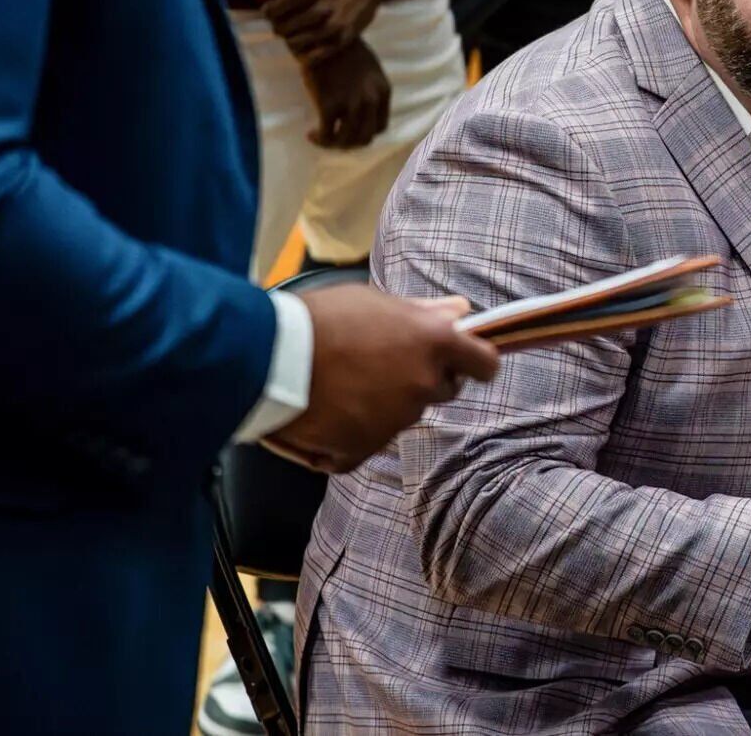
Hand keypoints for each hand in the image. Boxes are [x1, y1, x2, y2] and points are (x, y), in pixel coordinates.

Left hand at [251, 0, 410, 63]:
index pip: (272, 11)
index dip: (268, 11)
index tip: (273, 8)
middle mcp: (320, 9)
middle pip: (283, 29)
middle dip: (279, 25)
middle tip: (284, 20)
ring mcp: (334, 25)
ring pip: (297, 43)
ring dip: (291, 38)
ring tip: (295, 30)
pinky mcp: (346, 37)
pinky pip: (316, 55)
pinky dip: (306, 53)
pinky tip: (306, 43)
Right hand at [262, 286, 501, 474]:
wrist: (266, 357)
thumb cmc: (321, 319)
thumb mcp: (375, 301)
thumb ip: (423, 312)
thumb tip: (462, 312)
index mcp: (434, 342)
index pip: (484, 363)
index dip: (475, 362)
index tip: (465, 361)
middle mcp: (424, 383)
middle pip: (443, 389)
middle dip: (423, 379)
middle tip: (382, 363)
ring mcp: (396, 420)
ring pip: (404, 414)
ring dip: (385, 403)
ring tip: (342, 381)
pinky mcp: (364, 449)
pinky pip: (367, 442)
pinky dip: (351, 431)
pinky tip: (325, 408)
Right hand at [300, 40, 390, 148]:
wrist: (318, 33)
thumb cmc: (340, 47)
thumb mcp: (367, 67)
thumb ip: (368, 88)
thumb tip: (360, 108)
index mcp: (383, 90)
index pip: (380, 126)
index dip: (364, 133)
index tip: (349, 130)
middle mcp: (371, 99)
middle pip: (365, 137)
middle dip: (349, 143)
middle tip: (334, 139)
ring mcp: (352, 103)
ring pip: (347, 140)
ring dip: (334, 144)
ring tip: (321, 137)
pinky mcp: (329, 105)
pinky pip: (327, 135)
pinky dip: (320, 139)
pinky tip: (311, 133)